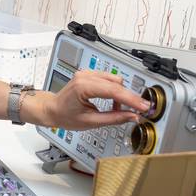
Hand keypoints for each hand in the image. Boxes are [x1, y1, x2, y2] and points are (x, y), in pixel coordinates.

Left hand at [30, 70, 149, 130]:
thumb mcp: (90, 122)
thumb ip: (113, 119)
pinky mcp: (89, 75)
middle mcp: (85, 76)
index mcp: (83, 86)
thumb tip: (132, 116)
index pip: (114, 91)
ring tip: (120, 109)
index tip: (144, 107)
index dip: (132, 100)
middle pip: (116, 84)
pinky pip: (109, 80)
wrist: (52, 109)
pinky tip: (113, 102)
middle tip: (140, 110)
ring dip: (122, 94)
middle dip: (130, 98)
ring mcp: (87, 74)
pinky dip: (114, 90)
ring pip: (115, 80)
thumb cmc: (64, 115)